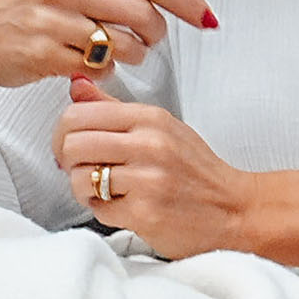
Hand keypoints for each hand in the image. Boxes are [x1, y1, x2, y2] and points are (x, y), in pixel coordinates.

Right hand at [0, 0, 212, 91]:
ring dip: (133, 54)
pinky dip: (104, 69)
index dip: (187, 2)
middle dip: (156, 33)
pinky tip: (91, 61)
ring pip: (124, 44)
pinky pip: (97, 68)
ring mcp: (52, 21)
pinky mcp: (42, 54)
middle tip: (148, 36)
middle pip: (143, 15)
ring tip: (119, 49)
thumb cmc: (31, 1)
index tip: (205, 17)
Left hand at [55, 81, 256, 260]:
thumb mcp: (162, 129)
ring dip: (86, 189)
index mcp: (152, 119)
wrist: (235, 210)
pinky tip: (125, 207)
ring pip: (79, 178)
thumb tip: (77, 86)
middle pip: (72, 145)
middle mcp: (151, 144)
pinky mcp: (145, 212)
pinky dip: (105, 211)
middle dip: (69, 162)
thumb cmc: (197, 172)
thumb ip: (115, 108)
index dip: (63, 133)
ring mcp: (148, 179)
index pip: (78, 114)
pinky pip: (97, 209)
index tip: (73, 145)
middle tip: (85, 170)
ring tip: (108, 191)